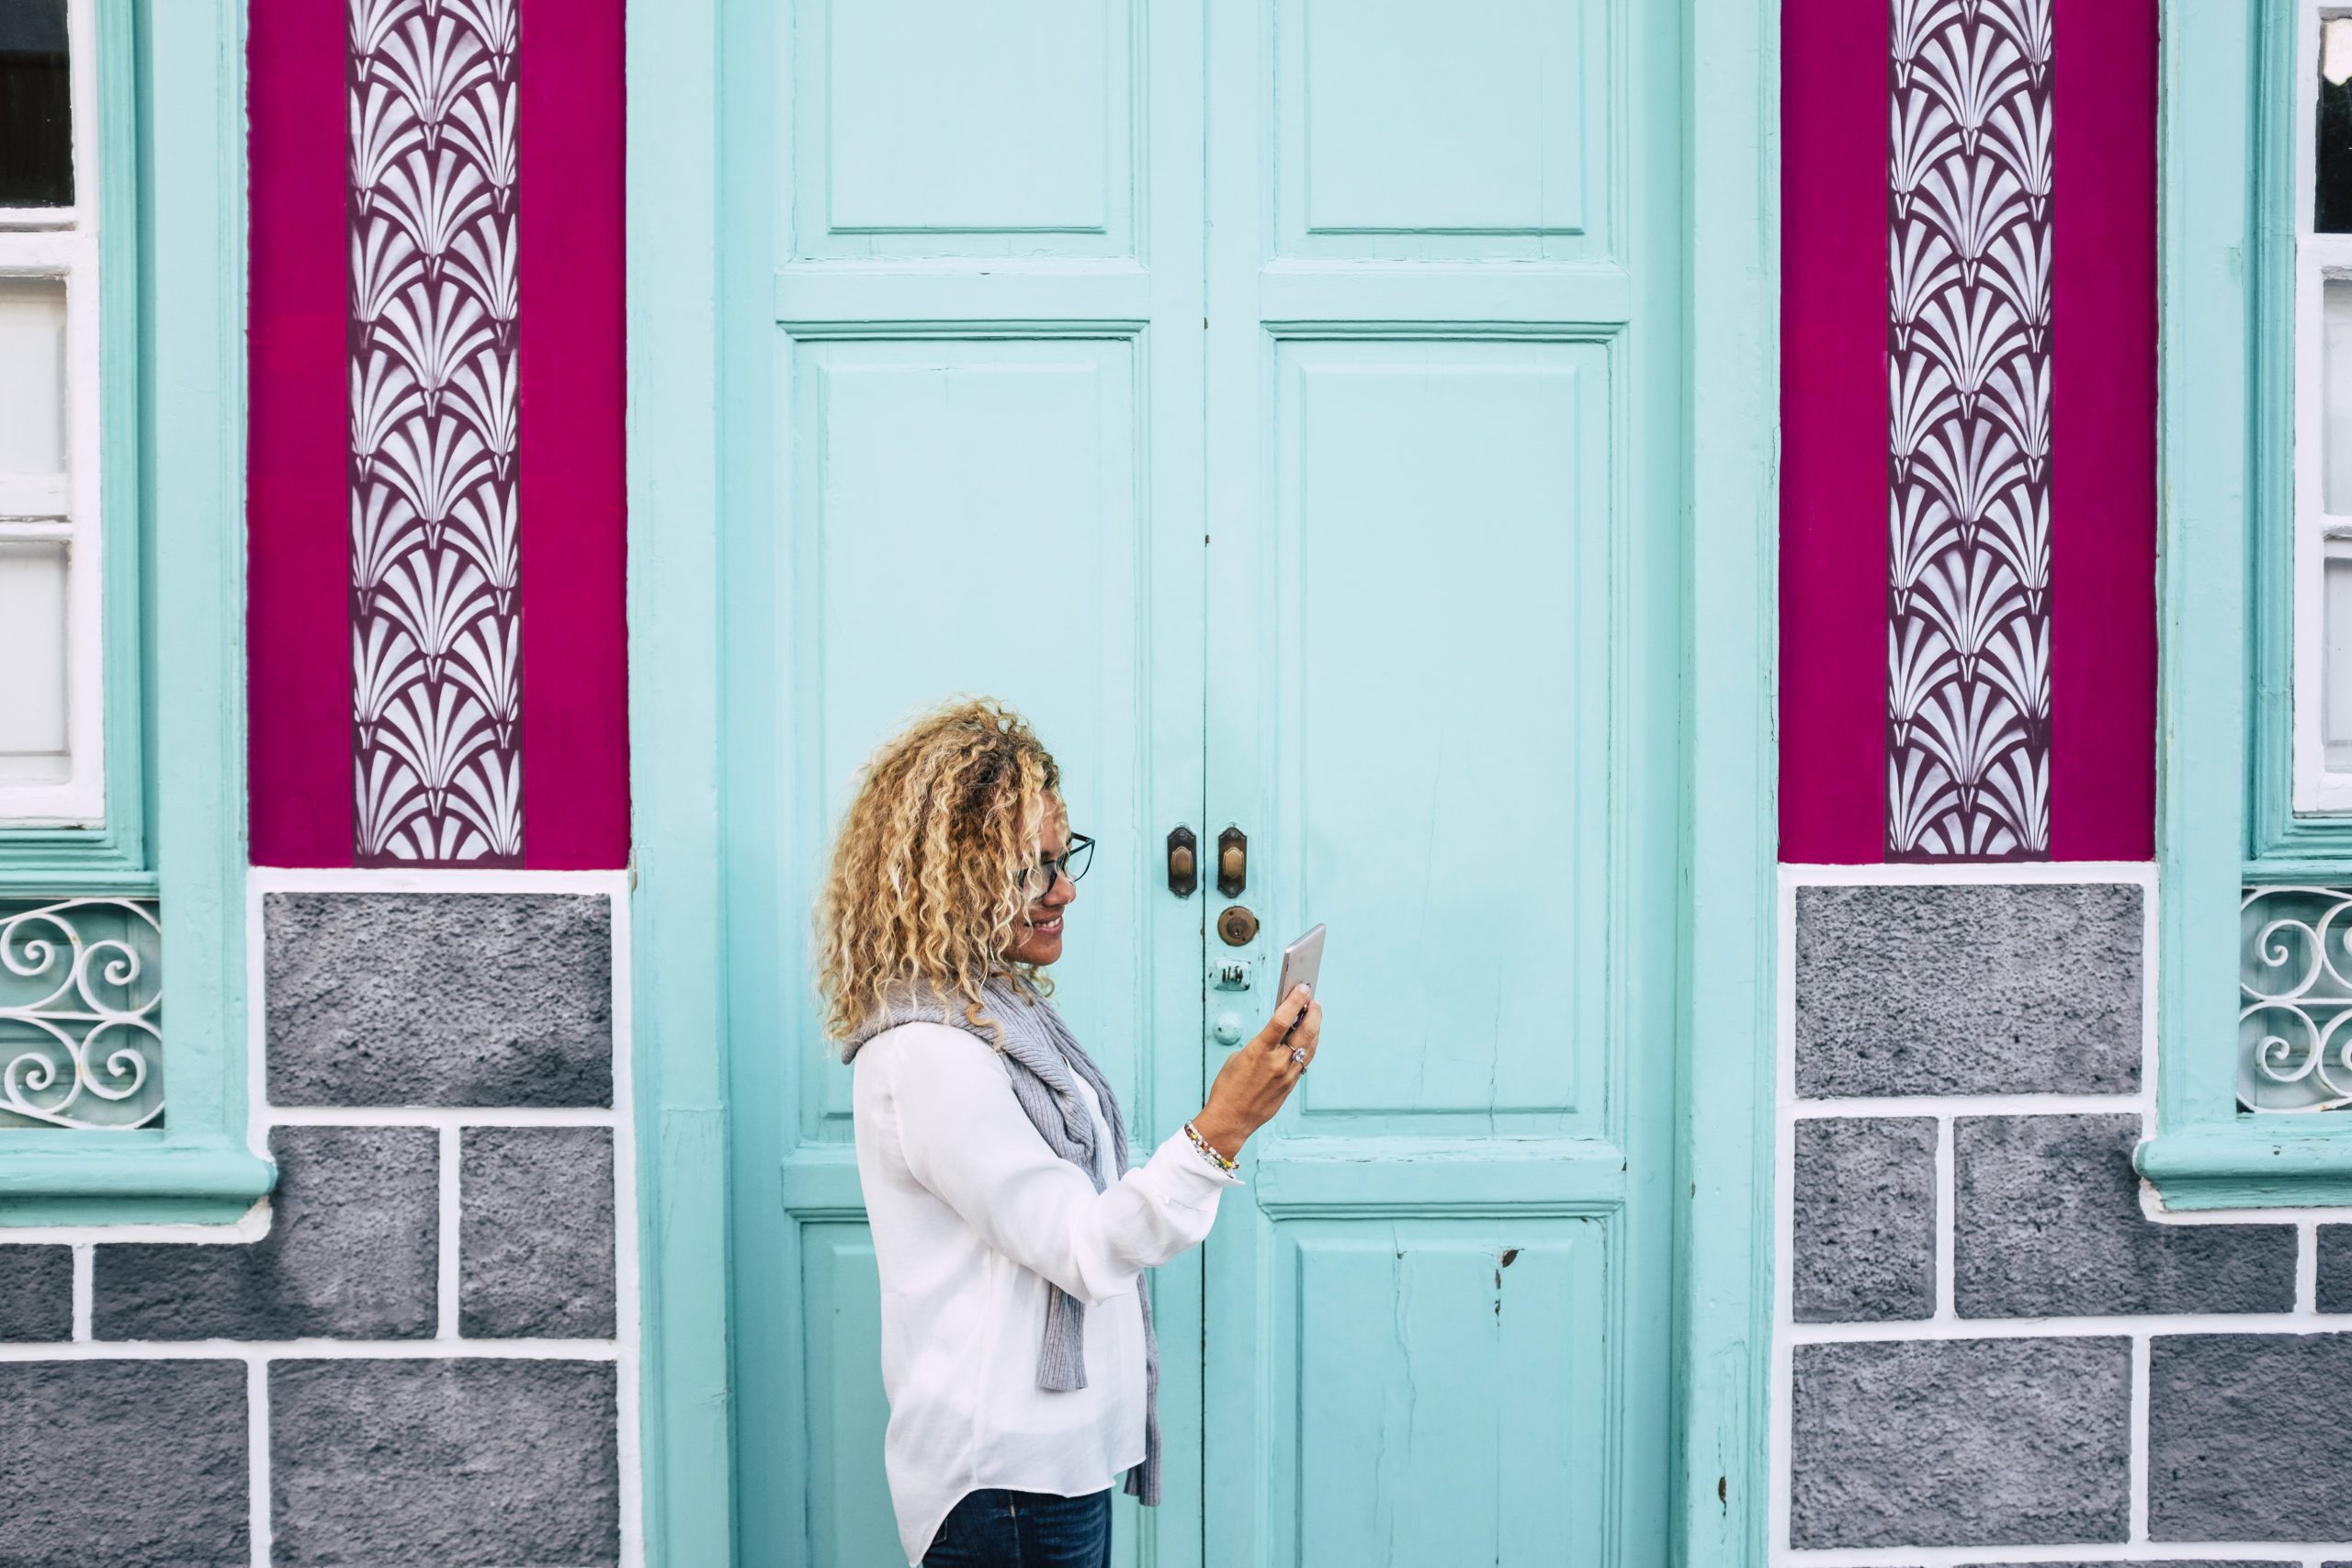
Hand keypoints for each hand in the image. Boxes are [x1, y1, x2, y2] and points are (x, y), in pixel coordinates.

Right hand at [1190, 985, 1322, 1160]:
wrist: (1230, 1119)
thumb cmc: (1228, 1087)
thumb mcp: (1238, 1057)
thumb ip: (1261, 1044)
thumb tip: (1279, 1033)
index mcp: (1259, 1051)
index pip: (1282, 1020)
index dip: (1295, 1001)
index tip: (1303, 988)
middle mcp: (1277, 1063)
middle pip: (1305, 1032)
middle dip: (1313, 1013)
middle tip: (1313, 1001)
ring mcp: (1287, 1075)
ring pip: (1310, 1046)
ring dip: (1314, 1029)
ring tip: (1313, 1015)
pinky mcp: (1290, 1086)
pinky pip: (1305, 1061)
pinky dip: (1308, 1046)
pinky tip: (1308, 1038)